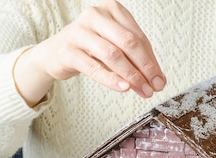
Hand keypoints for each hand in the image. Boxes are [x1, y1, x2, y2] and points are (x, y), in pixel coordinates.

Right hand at [14, 0, 165, 104]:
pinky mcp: (68, 51)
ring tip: (142, 90)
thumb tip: (158, 80)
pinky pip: (93, 67)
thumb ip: (135, 59)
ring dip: (131, 76)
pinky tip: (123, 88)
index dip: (152, 61)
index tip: (160, 80)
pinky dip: (111, 79)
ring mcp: (79, 32)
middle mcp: (94, 16)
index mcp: (111, 9)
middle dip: (145, 68)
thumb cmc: (90, 48)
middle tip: (154, 86)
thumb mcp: (114, 47)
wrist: (55, 53)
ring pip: (112, 54)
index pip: (138, 37)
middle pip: (128, 43)